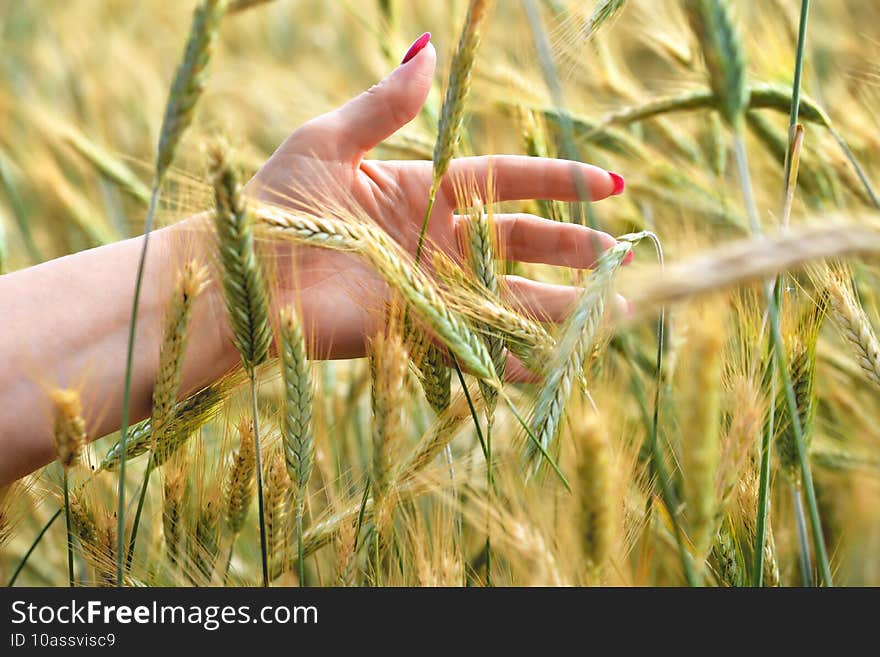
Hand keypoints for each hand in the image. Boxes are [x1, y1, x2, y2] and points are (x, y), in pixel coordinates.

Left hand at [245, 34, 626, 374]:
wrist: (237, 276)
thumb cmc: (274, 203)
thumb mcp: (329, 141)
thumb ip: (386, 105)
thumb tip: (428, 49)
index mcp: (420, 191)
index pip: (505, 184)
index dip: (558, 182)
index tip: (609, 185)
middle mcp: (433, 244)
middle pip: (520, 245)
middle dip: (572, 250)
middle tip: (622, 257)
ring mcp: (428, 293)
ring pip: (508, 299)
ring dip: (561, 308)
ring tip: (612, 313)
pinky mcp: (414, 336)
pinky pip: (476, 349)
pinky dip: (517, 358)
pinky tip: (559, 363)